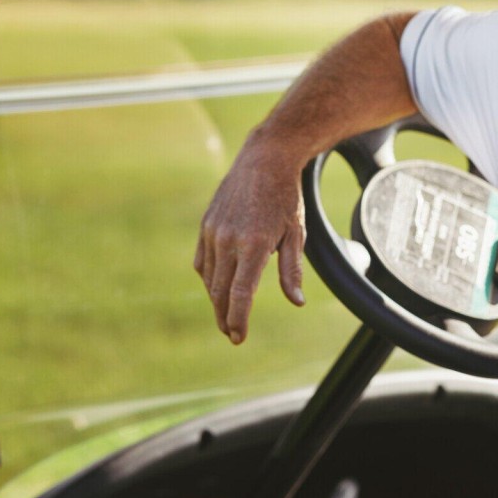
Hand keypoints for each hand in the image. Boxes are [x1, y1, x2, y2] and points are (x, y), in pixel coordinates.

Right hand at [195, 142, 306, 343]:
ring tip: (227, 315)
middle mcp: (228, 239)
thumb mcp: (296, 233)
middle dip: (225, 317)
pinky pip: (201, 261)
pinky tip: (218, 287)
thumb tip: (296, 302)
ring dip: (217, 300)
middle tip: (232, 335)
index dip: (239, 319)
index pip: (241, 293)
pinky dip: (209, 278)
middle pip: (221, 291)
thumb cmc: (285, 198)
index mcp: (253, 244)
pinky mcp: (205, 225)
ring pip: (209, 278)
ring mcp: (213, 231)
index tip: (239, 337)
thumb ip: (292, 270)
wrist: (264, 160)